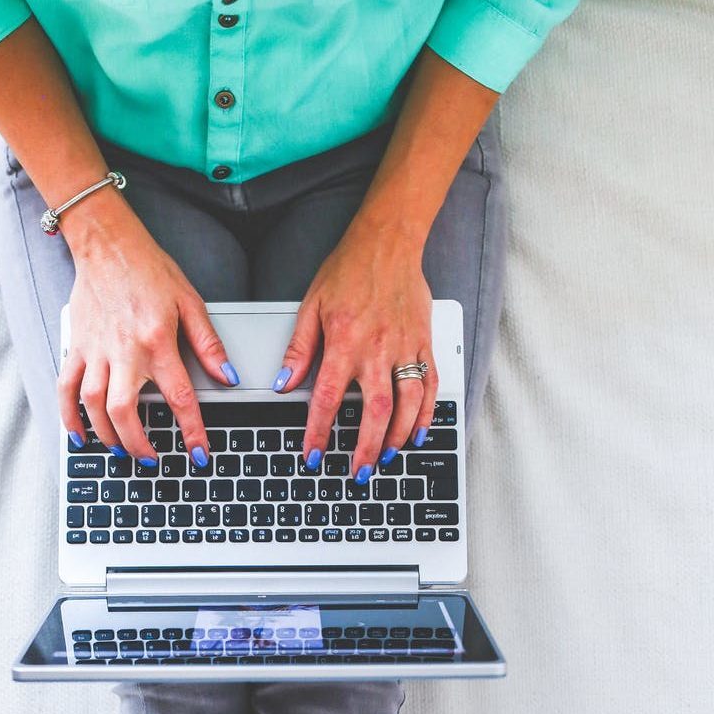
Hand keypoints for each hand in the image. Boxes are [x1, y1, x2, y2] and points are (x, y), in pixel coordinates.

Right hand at [56, 208, 239, 463]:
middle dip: (139, 445)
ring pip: (93, 405)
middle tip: (153, 461)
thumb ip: (208, 344)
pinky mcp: (76, 346)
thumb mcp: (190, 302)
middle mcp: (124, 350)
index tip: (199, 455)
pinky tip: (79, 435)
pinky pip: (67, 387)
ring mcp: (95, 350)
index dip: (192, 432)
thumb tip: (228, 377)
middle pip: (124, 411)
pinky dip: (69, 415)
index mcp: (157, 341)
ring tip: (121, 451)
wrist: (107, 244)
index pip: (179, 397)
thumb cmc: (150, 270)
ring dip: (106, 435)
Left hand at [272, 223, 437, 483]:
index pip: (327, 398)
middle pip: (375, 411)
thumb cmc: (348, 270)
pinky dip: (425, 413)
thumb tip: (284, 384)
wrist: (389, 241)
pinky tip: (417, 433)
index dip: (319, 431)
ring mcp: (405, 347)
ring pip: (407, 403)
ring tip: (385, 458)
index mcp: (344, 341)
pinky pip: (429, 385)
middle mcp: (378, 348)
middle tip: (358, 472)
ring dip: (397, 436)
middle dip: (366, 447)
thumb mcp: (311, 306)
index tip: (313, 454)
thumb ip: (299, 350)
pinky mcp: (423, 343)